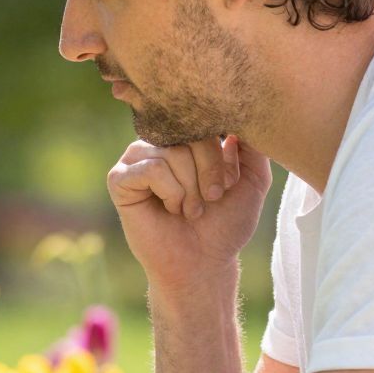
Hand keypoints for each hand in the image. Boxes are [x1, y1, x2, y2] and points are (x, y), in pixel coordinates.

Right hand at [107, 134, 272, 292]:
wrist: (204, 262)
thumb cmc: (225, 223)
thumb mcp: (254, 178)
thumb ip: (254, 144)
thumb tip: (239, 111)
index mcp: (186, 136)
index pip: (205, 120)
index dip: (222, 154)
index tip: (227, 185)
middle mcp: (159, 142)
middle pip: (189, 134)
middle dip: (209, 171)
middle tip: (210, 199)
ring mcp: (136, 158)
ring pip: (172, 152)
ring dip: (190, 188)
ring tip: (190, 209)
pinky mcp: (119, 178)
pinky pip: (151, 169)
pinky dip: (171, 192)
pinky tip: (170, 209)